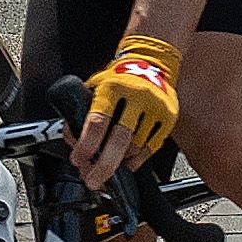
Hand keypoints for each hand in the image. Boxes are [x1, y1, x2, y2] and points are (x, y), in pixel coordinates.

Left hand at [67, 38, 186, 185]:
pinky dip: (136, 160)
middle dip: (104, 166)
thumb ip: (83, 109)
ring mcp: (155, 107)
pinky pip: (151, 148)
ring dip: (119, 163)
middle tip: (93, 181)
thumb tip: (72, 140)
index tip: (78, 160)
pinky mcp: (169, 117)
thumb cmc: (119, 77)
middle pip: (119, 140)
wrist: (152, 61)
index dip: (86, 146)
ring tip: (108, 167)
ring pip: (136, 148)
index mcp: (112, 88)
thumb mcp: (96, 85)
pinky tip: (126, 162)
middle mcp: (135, 96)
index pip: (97, 122)